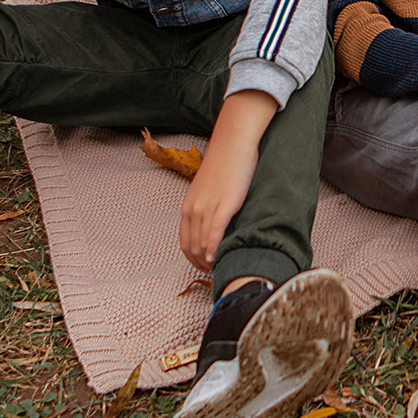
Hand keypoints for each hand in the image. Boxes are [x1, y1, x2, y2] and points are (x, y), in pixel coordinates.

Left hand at [178, 90, 271, 271]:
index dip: (192, 258)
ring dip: (207, 260)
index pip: (184, 242)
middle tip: (212, 273)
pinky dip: (214, 247)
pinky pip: (215, 232)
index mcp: (188, 207)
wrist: (233, 144)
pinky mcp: (225, 204)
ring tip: (217, 269)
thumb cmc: (224, 165)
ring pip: (202, 243)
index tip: (203, 267)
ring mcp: (208, 207)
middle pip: (191, 246)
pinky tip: (216, 257)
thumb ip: (207, 207)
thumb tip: (212, 223)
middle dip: (200, 263)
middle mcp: (193, 209)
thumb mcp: (208, 189)